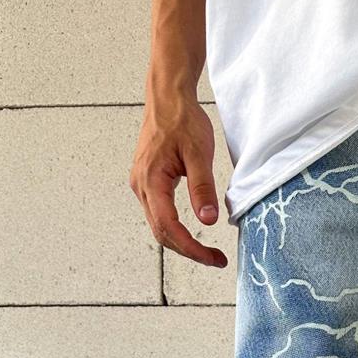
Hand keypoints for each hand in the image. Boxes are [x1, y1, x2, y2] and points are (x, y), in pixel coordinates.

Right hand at [129, 90, 227, 267]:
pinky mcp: (147, 181)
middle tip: (216, 259)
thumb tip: (208, 220)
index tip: (213, 258)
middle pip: (161, 233)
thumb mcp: (199, 153)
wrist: (167, 98)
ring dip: (182, 242)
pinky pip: (158, 213)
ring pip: (159, 226)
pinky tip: (192, 232)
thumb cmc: (181, 119)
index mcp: (151, 180)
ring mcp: (141, 184)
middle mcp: (141, 186)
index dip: (192, 248)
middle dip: (189, 250)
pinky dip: (175, 228)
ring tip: (207, 251)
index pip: (169, 227)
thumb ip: (202, 188)